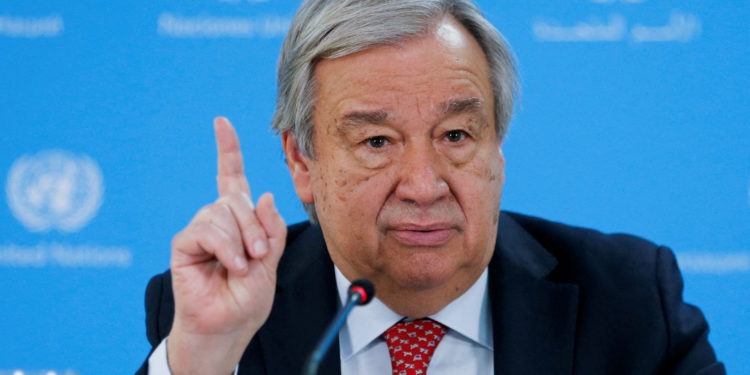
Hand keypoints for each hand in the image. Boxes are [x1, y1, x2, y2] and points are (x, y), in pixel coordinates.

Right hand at [167, 117, 286, 374]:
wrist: (228, 325)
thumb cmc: (247, 298)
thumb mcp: (271, 260)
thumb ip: (270, 227)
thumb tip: (263, 194)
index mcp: (239, 219)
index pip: (231, 177)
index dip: (228, 150)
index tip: (221, 122)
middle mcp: (217, 219)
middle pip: (236, 198)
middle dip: (255, 226)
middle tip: (259, 256)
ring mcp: (199, 230)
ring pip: (222, 212)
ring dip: (241, 239)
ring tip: (244, 266)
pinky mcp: (184, 244)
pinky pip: (206, 230)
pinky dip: (225, 247)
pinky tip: (231, 266)